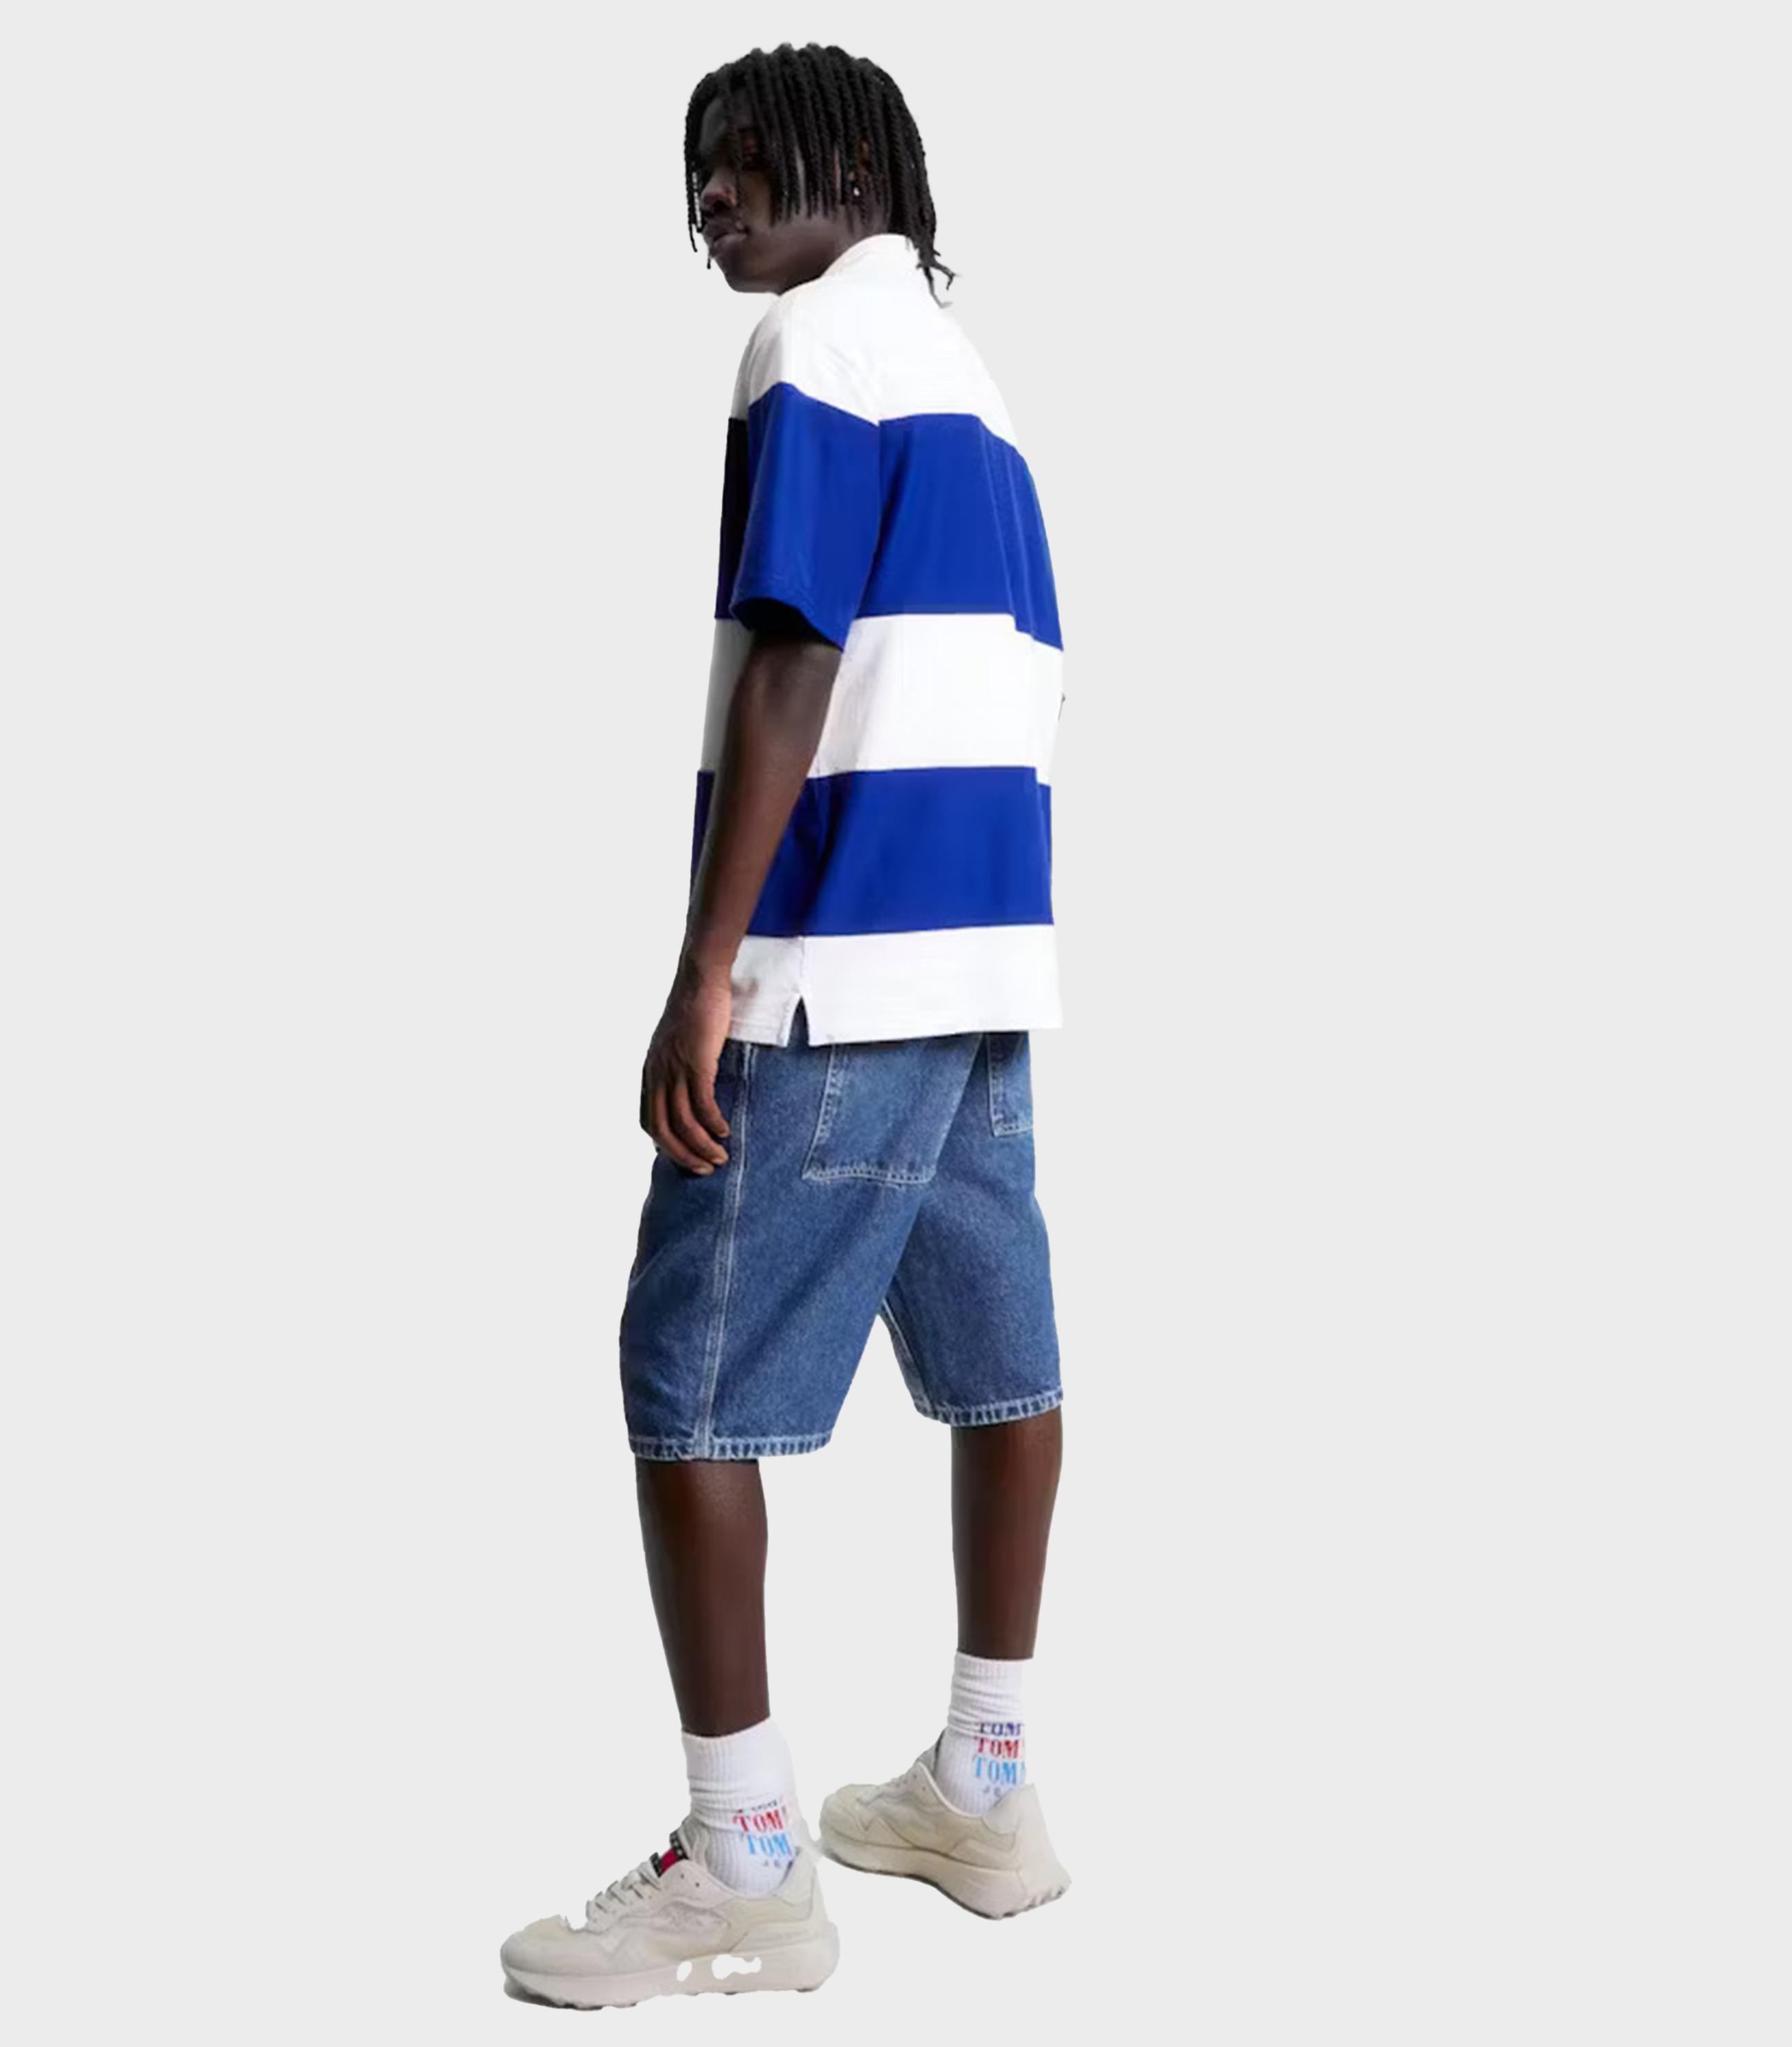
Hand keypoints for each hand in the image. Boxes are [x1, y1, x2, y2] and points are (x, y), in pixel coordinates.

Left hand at [639, 954, 732, 1173]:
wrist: (699, 980)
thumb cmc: (693, 1009)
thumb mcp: (676, 1043)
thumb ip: (676, 1066)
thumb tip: (688, 1086)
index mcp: (650, 1072)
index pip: (647, 1120)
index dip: (663, 1144)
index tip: (683, 1157)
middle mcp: (658, 1074)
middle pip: (662, 1130)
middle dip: (682, 1155)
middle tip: (704, 1169)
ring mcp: (676, 1069)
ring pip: (683, 1122)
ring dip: (701, 1145)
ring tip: (720, 1158)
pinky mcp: (697, 1062)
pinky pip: (702, 1103)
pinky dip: (713, 1123)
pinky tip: (724, 1131)